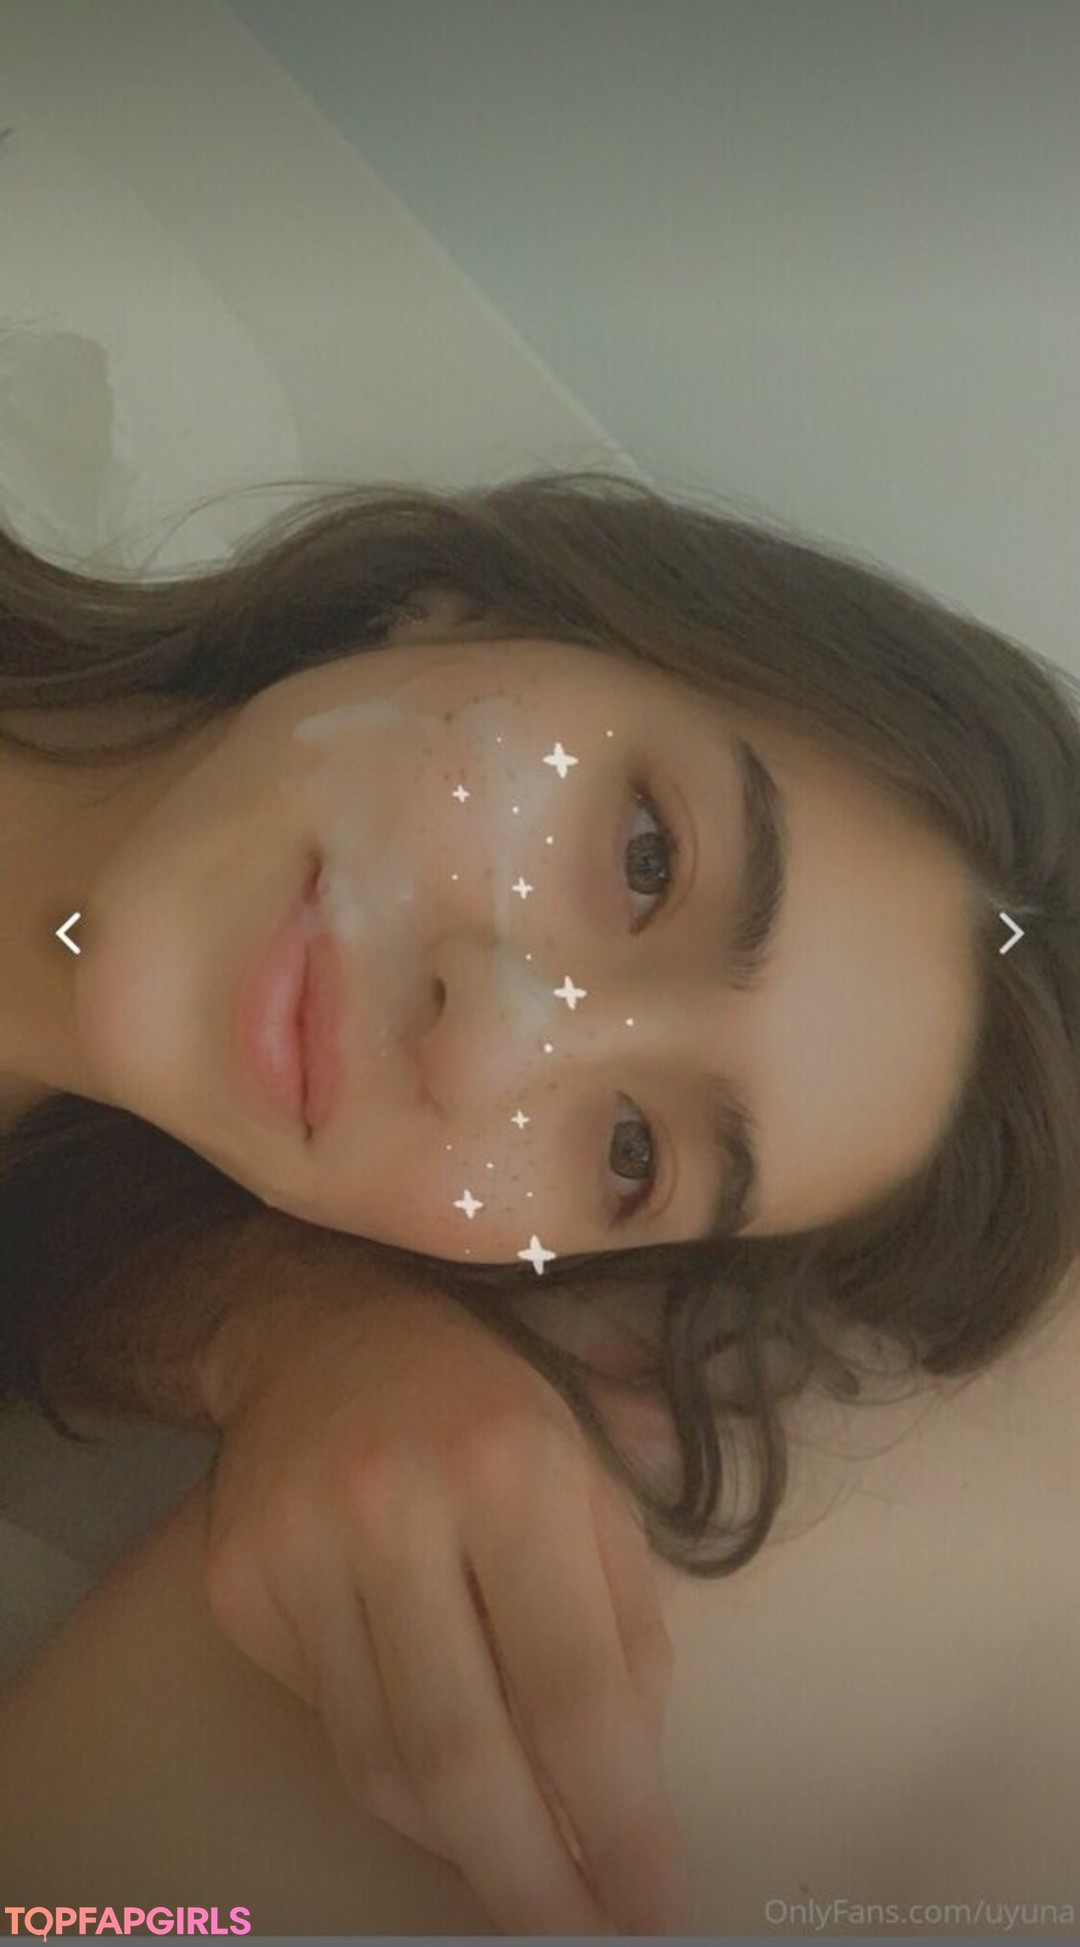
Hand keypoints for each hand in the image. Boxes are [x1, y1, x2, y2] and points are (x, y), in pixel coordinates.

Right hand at [200, 1281, 690, 1935]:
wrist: (324, 1334)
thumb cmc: (491, 1407)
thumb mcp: (594, 1480)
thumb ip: (627, 1624)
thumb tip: (626, 1784)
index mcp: (511, 1466)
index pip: (572, 1688)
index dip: (619, 1820)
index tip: (655, 1907)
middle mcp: (393, 1505)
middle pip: (461, 1753)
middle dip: (530, 1880)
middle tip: (580, 1941)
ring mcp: (297, 1549)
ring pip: (381, 1765)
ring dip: (463, 1841)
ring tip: (523, 1863)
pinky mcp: (237, 1587)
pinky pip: (330, 1726)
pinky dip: (397, 1771)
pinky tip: (440, 1755)